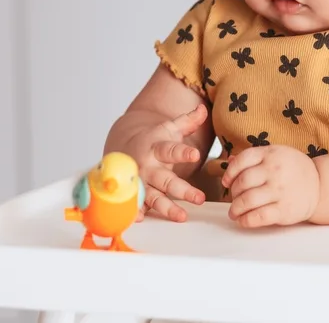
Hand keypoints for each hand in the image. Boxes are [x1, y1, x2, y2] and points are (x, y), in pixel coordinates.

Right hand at [121, 104, 208, 222]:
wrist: (124, 146)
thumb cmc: (153, 139)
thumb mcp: (169, 128)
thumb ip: (188, 121)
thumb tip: (204, 109)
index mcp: (157, 147)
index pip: (171, 150)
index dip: (182, 153)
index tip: (194, 154)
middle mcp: (148, 165)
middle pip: (166, 179)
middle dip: (182, 190)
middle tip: (200, 198)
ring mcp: (140, 181)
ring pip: (153, 196)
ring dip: (166, 207)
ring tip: (182, 216)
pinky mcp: (134, 194)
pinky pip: (135, 205)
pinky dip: (136, 213)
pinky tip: (142, 219)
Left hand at [221, 145, 319, 227]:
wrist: (320, 185)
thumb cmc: (294, 169)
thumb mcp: (276, 155)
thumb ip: (254, 158)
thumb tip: (229, 162)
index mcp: (271, 153)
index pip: (242, 160)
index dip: (230, 172)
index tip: (226, 181)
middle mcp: (275, 170)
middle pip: (242, 182)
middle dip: (233, 193)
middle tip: (234, 199)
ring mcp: (279, 190)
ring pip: (247, 200)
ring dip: (235, 209)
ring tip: (234, 212)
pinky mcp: (284, 210)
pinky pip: (258, 217)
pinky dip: (246, 220)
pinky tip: (243, 220)